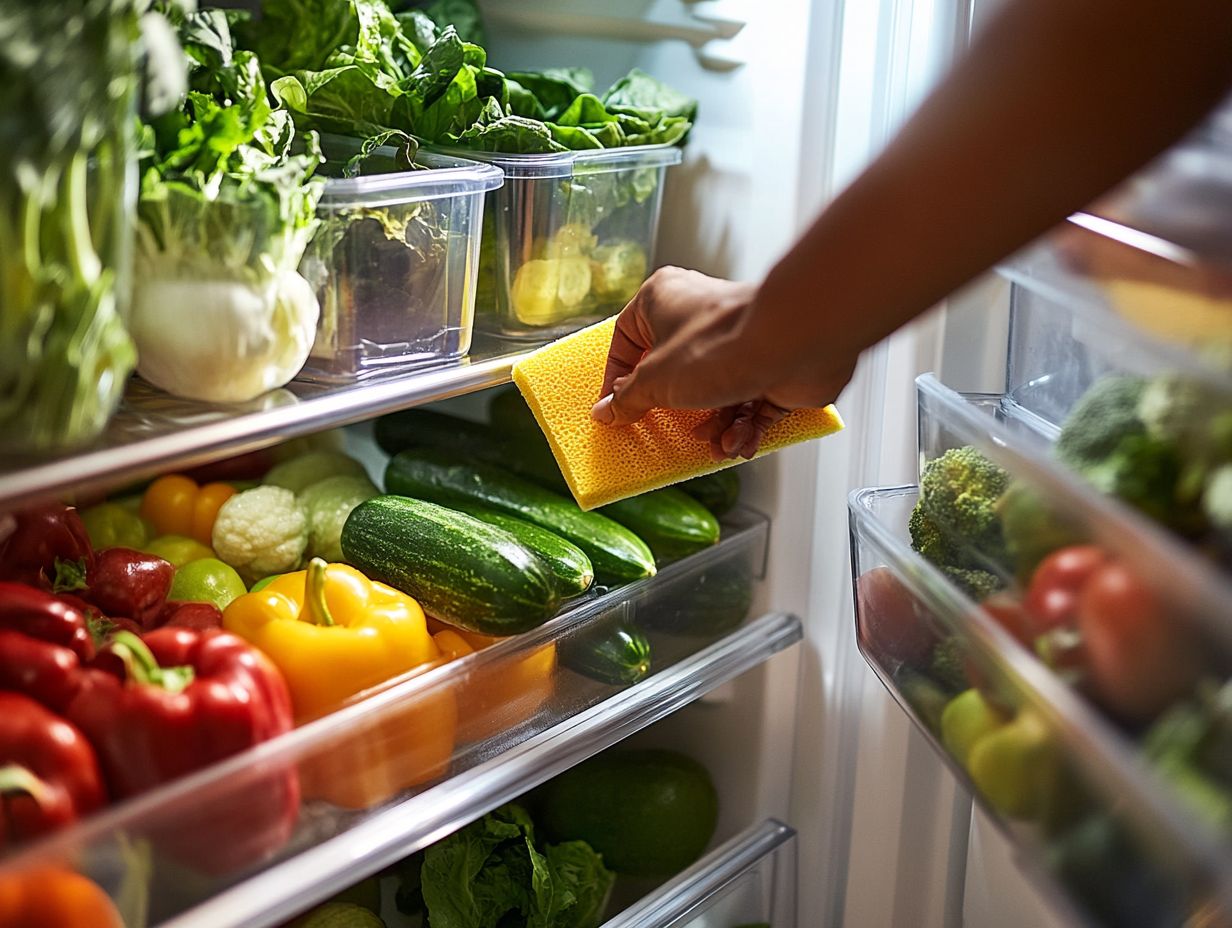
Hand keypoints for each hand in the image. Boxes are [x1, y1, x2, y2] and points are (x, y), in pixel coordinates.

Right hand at [590, 267, 855, 459]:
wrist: (793, 346)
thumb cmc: (720, 346)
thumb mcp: (656, 381)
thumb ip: (628, 399)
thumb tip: (607, 411)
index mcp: (664, 299)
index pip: (628, 338)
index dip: (619, 377)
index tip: (614, 408)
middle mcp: (700, 315)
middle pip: (673, 371)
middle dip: (676, 410)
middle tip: (669, 432)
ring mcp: (738, 340)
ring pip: (713, 393)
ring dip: (715, 425)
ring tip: (719, 441)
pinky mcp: (770, 366)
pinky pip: (747, 403)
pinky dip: (744, 426)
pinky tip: (742, 439)